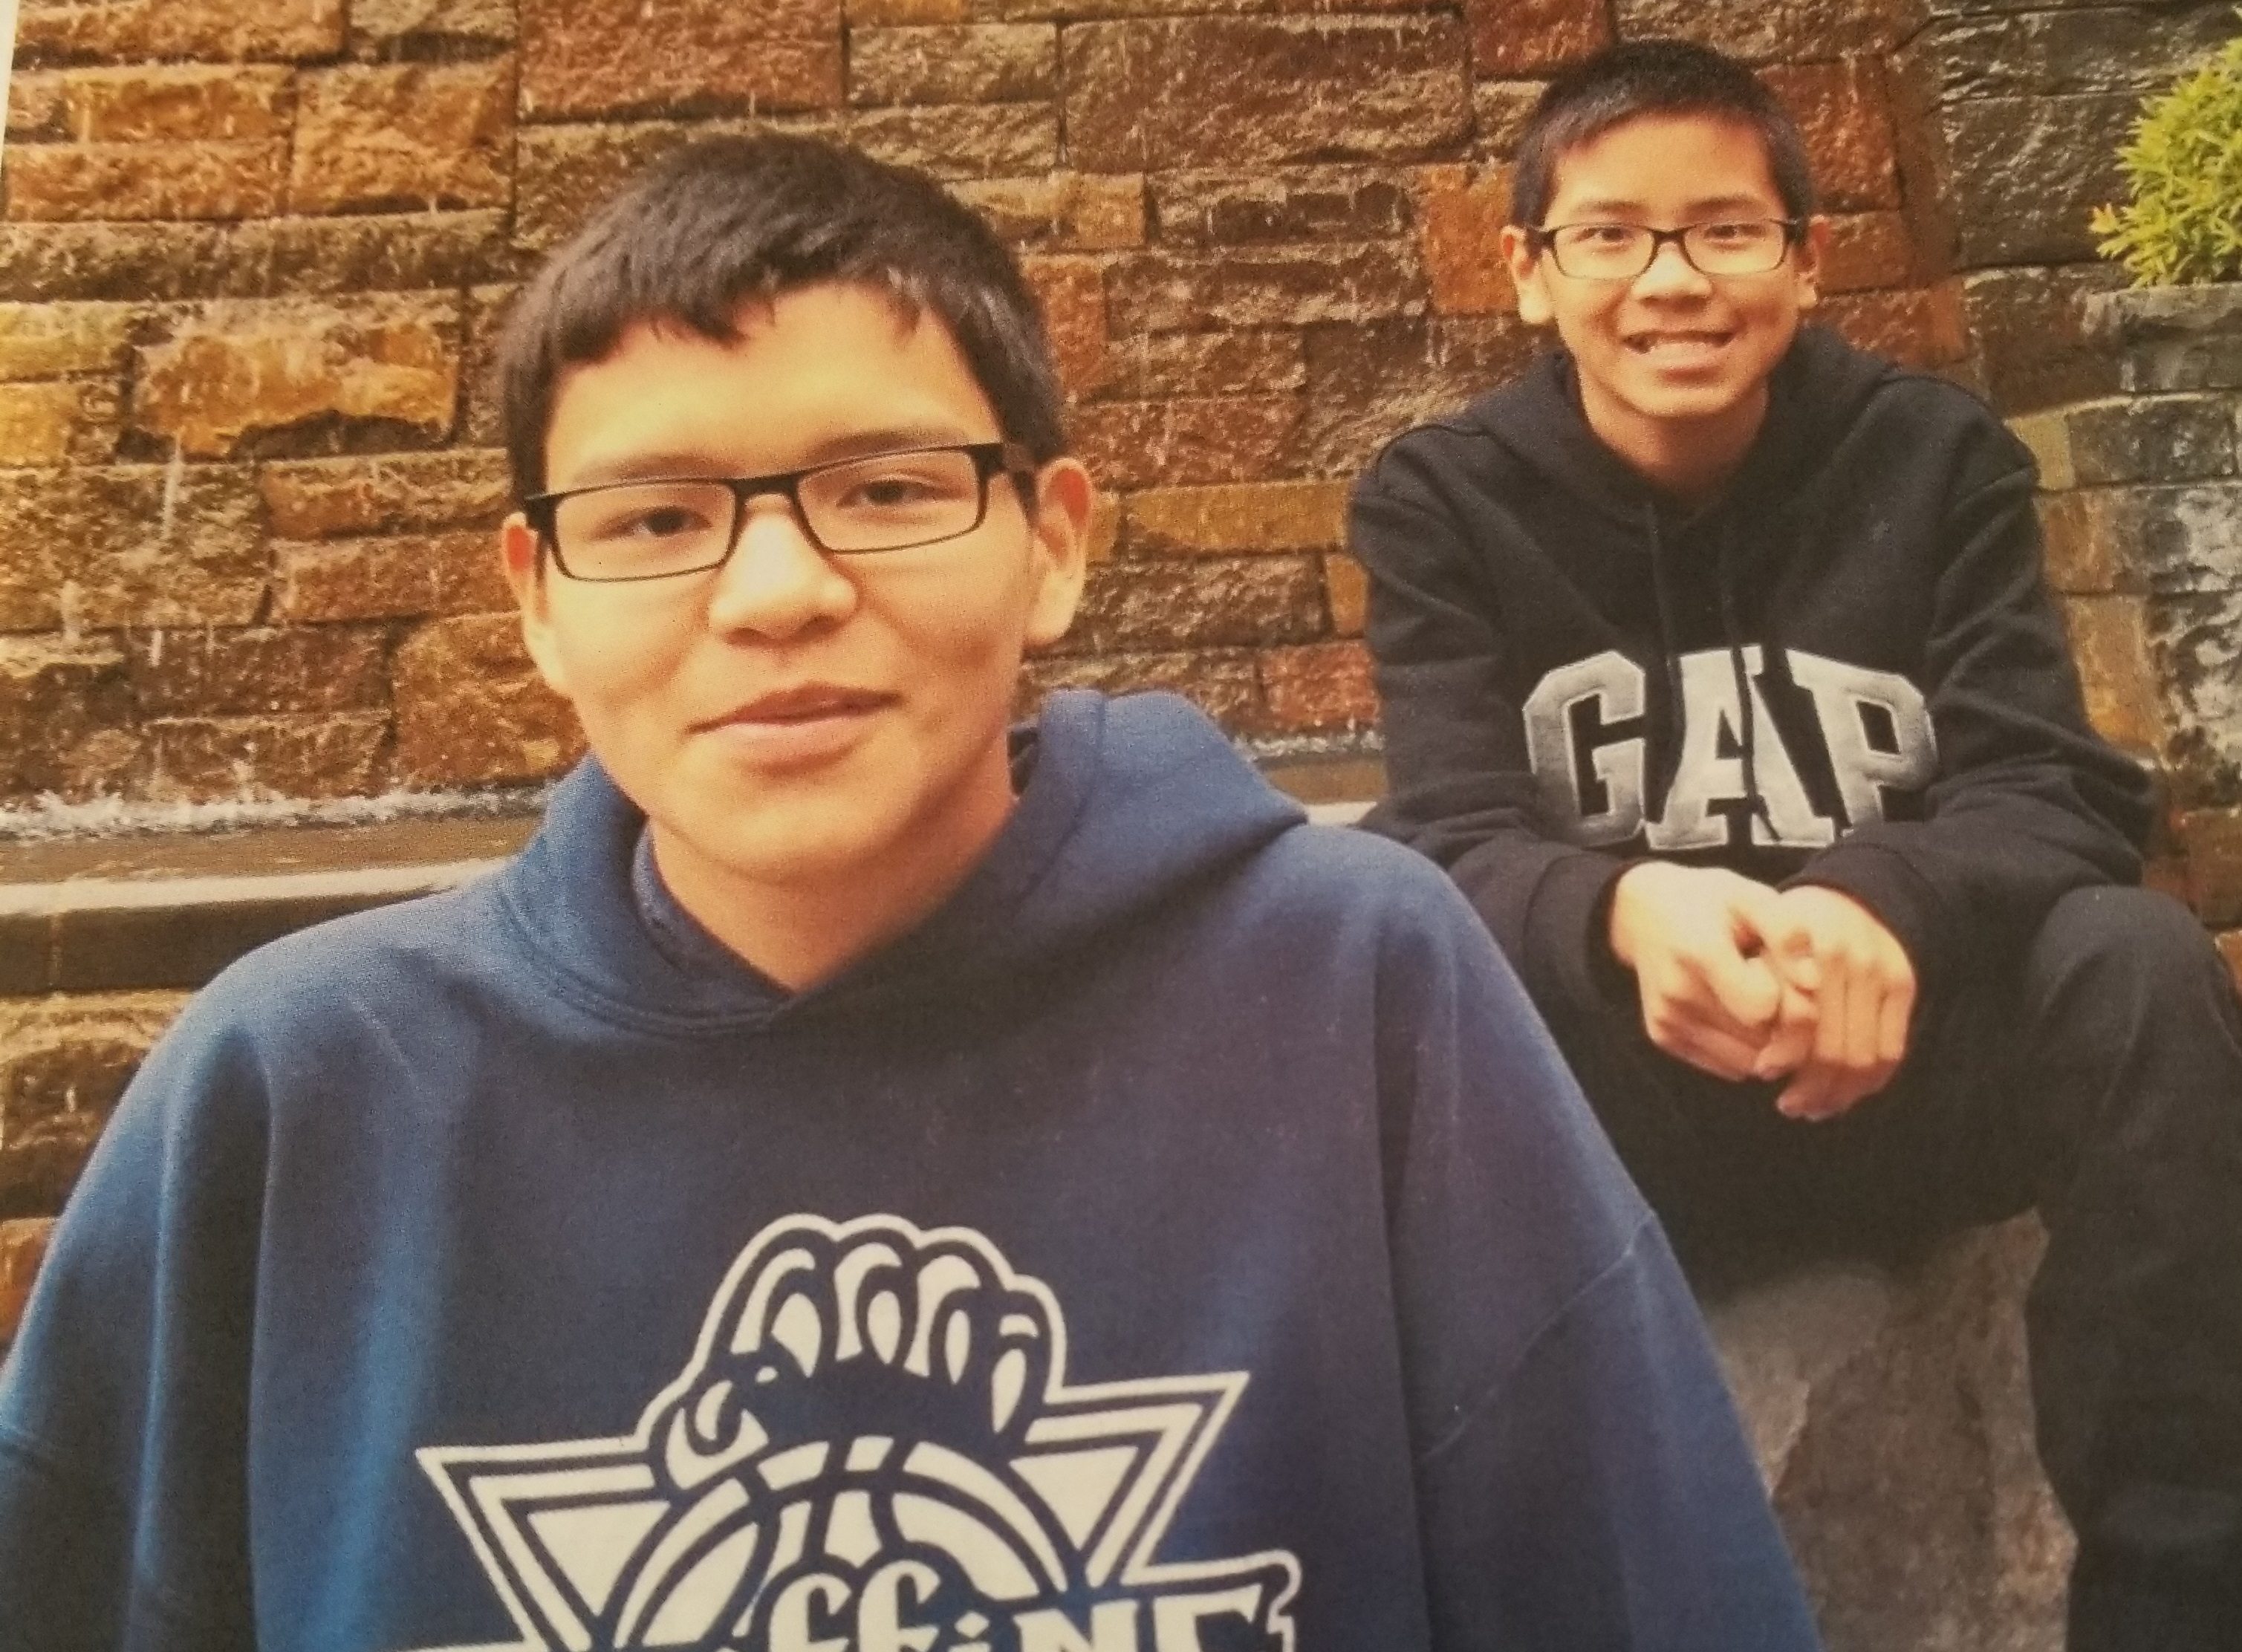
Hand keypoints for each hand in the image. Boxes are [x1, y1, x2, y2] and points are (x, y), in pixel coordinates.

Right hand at [1607, 863, 1812, 1081]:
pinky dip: (1748, 1049)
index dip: (1790, 996)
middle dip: (1786, 1024)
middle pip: (1762, 1040)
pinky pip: (1730, 1067)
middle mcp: (1678, 994)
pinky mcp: (1663, 1038)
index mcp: (1701, 953)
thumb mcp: (1751, 896)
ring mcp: (1667, 1020)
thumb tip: (1813, 982)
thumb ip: (1786, 933)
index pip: (1766, 1007)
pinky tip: (1738, 1013)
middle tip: (1776, 986)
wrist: (1643, 911)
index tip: (1784, 972)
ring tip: (1756, 999)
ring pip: (1750, 1062)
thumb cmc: (1709, 901)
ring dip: (1769, 1041)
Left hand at [1754, 885, 1916, 1120]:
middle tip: (1789, 1105)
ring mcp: (1881, 972)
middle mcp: (1847, 959)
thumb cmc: (1792, 925)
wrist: (1853, 892)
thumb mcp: (1761, 937)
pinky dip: (1869, 1081)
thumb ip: (1757, 986)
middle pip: (1832, 1046)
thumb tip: (1764, 1059)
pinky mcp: (1904, 985)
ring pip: (1864, 1057)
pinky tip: (1846, 1094)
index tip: (1762, 1071)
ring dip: (1839, 1093)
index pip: (1799, 1021)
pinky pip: (1892, 1050)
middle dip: (1809, 1085)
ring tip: (1813, 1107)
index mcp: (1803, 946)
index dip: (1782, 1054)